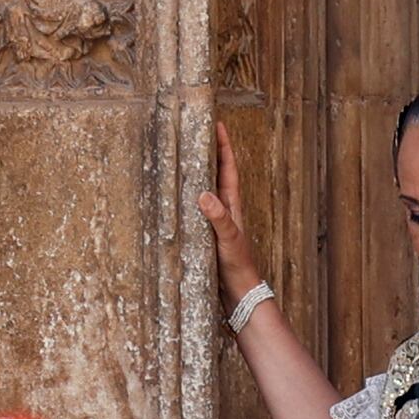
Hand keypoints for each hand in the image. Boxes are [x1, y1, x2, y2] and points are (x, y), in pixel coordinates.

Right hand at [201, 130, 266, 304]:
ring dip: (198, 174)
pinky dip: (188, 198)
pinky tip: (177, 198)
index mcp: (232, 206)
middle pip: (217, 175)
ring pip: (206, 190)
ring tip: (185, 156)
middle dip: (210, 153)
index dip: (224, 147)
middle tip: (198, 132)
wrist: (240, 293)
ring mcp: (216, 222)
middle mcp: (225, 210)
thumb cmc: (238, 266)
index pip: (228, 169)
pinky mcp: (207, 235)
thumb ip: (218, 217)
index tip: (218, 125)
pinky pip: (196, 209)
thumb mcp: (228, 239)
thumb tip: (204, 194)